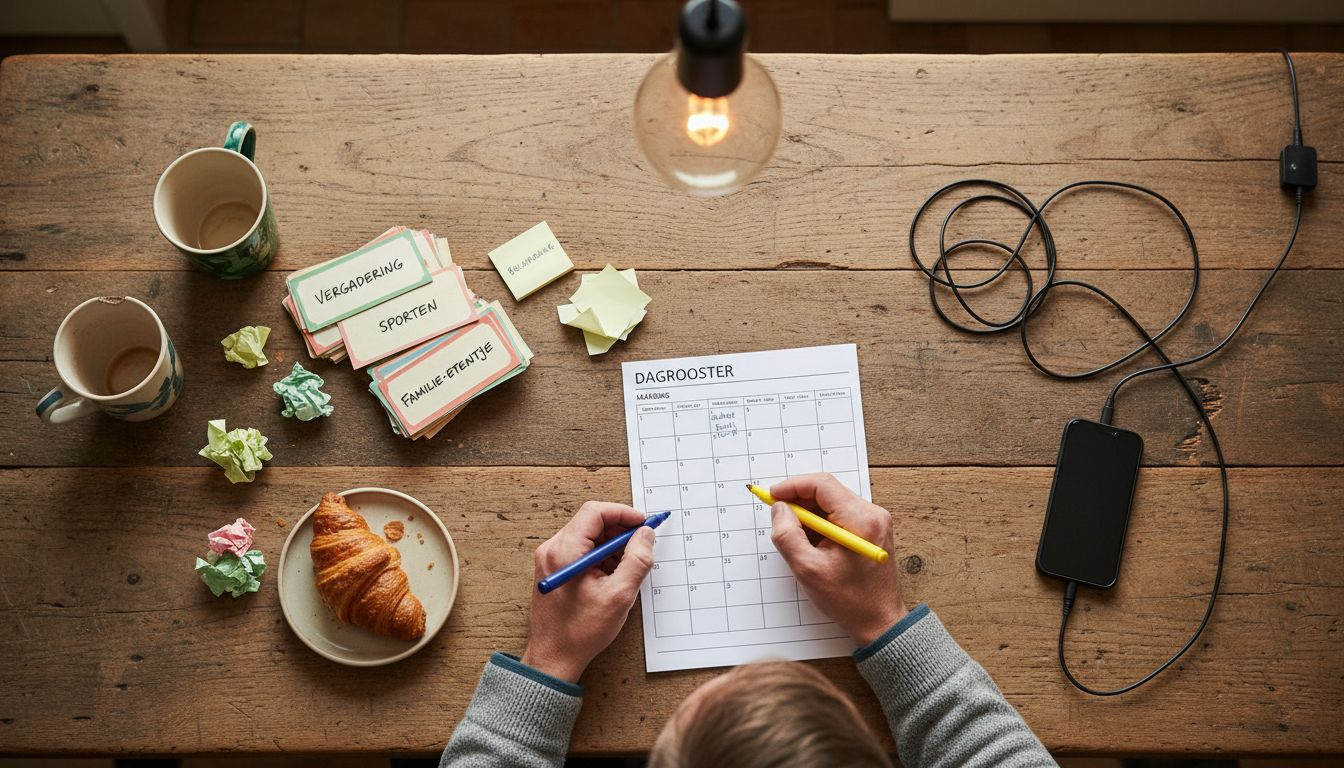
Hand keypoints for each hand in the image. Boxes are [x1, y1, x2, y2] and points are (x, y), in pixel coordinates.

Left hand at [522, 501, 656, 682]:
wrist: (554, 658)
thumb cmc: (580, 632)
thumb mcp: (619, 595)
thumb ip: (637, 560)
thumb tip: (646, 535)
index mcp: (564, 552)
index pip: (595, 512)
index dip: (624, 514)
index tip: (643, 524)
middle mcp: (552, 550)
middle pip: (591, 522)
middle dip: (620, 530)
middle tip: (642, 545)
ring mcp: (551, 560)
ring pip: (588, 536)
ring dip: (612, 546)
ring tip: (627, 568)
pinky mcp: (555, 570)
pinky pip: (582, 551)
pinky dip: (601, 557)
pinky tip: (613, 576)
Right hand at [769, 474, 906, 645]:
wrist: (879, 622)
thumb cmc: (849, 601)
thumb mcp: (808, 570)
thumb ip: (788, 535)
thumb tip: (779, 509)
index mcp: (860, 520)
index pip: (822, 485)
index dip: (792, 486)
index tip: (772, 496)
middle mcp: (872, 514)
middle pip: (827, 491)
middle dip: (799, 502)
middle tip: (780, 519)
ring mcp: (875, 521)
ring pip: (832, 503)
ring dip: (810, 515)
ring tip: (799, 541)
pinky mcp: (872, 530)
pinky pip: (840, 515)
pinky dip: (822, 524)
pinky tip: (814, 546)